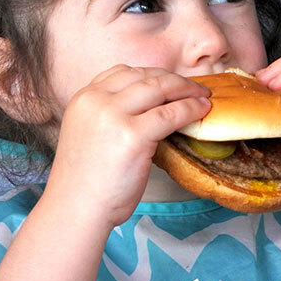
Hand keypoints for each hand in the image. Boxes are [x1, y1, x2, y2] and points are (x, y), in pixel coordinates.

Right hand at [44, 66, 210, 228]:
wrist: (77, 207)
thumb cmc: (88, 181)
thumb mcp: (91, 135)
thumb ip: (111, 117)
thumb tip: (149, 111)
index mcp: (83, 98)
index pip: (122, 72)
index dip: (152, 75)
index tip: (171, 82)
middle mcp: (96, 100)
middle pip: (144, 77)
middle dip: (174, 80)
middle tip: (196, 87)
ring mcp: (113, 115)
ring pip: (159, 90)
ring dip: (187, 90)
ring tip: (203, 96)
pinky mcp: (133, 134)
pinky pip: (170, 114)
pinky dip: (190, 110)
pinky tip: (202, 111)